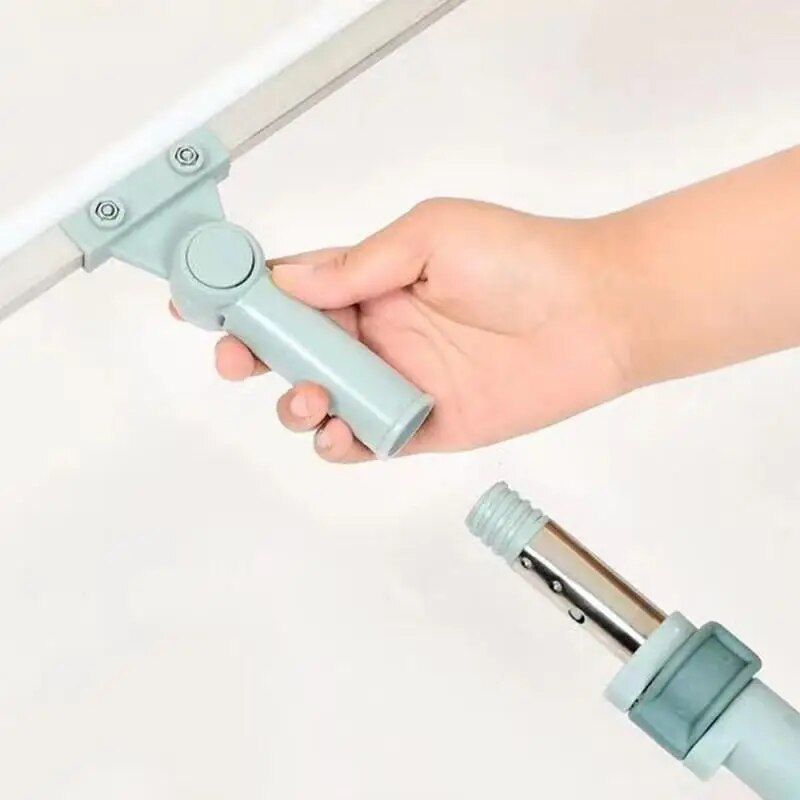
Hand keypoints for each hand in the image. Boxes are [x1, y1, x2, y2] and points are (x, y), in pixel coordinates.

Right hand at [206, 199, 636, 461]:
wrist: (596, 314)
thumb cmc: (525, 260)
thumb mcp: (431, 235)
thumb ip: (358, 264)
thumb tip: (292, 280)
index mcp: (374, 281)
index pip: (294, 290)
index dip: (247, 298)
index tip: (205, 303)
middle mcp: (380, 332)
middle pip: (296, 350)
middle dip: (257, 355)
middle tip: (241, 356)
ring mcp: (399, 381)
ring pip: (322, 400)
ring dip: (297, 401)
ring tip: (312, 395)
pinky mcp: (425, 425)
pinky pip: (367, 442)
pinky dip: (342, 443)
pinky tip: (342, 432)